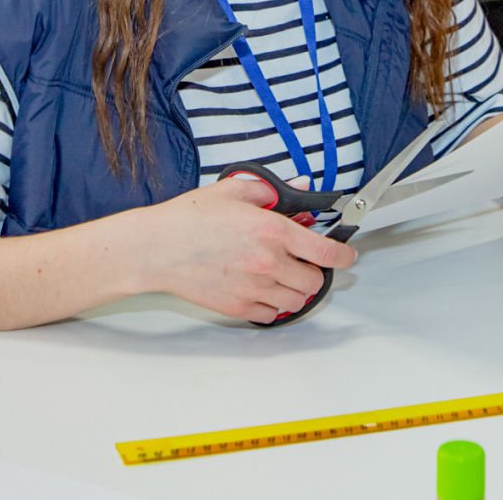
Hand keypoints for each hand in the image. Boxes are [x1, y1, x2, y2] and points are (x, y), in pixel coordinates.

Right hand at [136, 176, 356, 322]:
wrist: (156, 248)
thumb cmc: (189, 218)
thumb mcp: (233, 190)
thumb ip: (272, 190)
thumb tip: (300, 187)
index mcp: (271, 230)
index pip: (324, 250)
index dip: (343, 254)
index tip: (346, 254)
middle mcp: (268, 262)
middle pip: (314, 281)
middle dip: (315, 271)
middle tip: (303, 261)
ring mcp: (253, 288)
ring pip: (296, 301)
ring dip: (296, 290)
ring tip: (283, 275)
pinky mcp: (238, 307)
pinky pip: (271, 315)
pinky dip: (274, 306)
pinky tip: (263, 289)